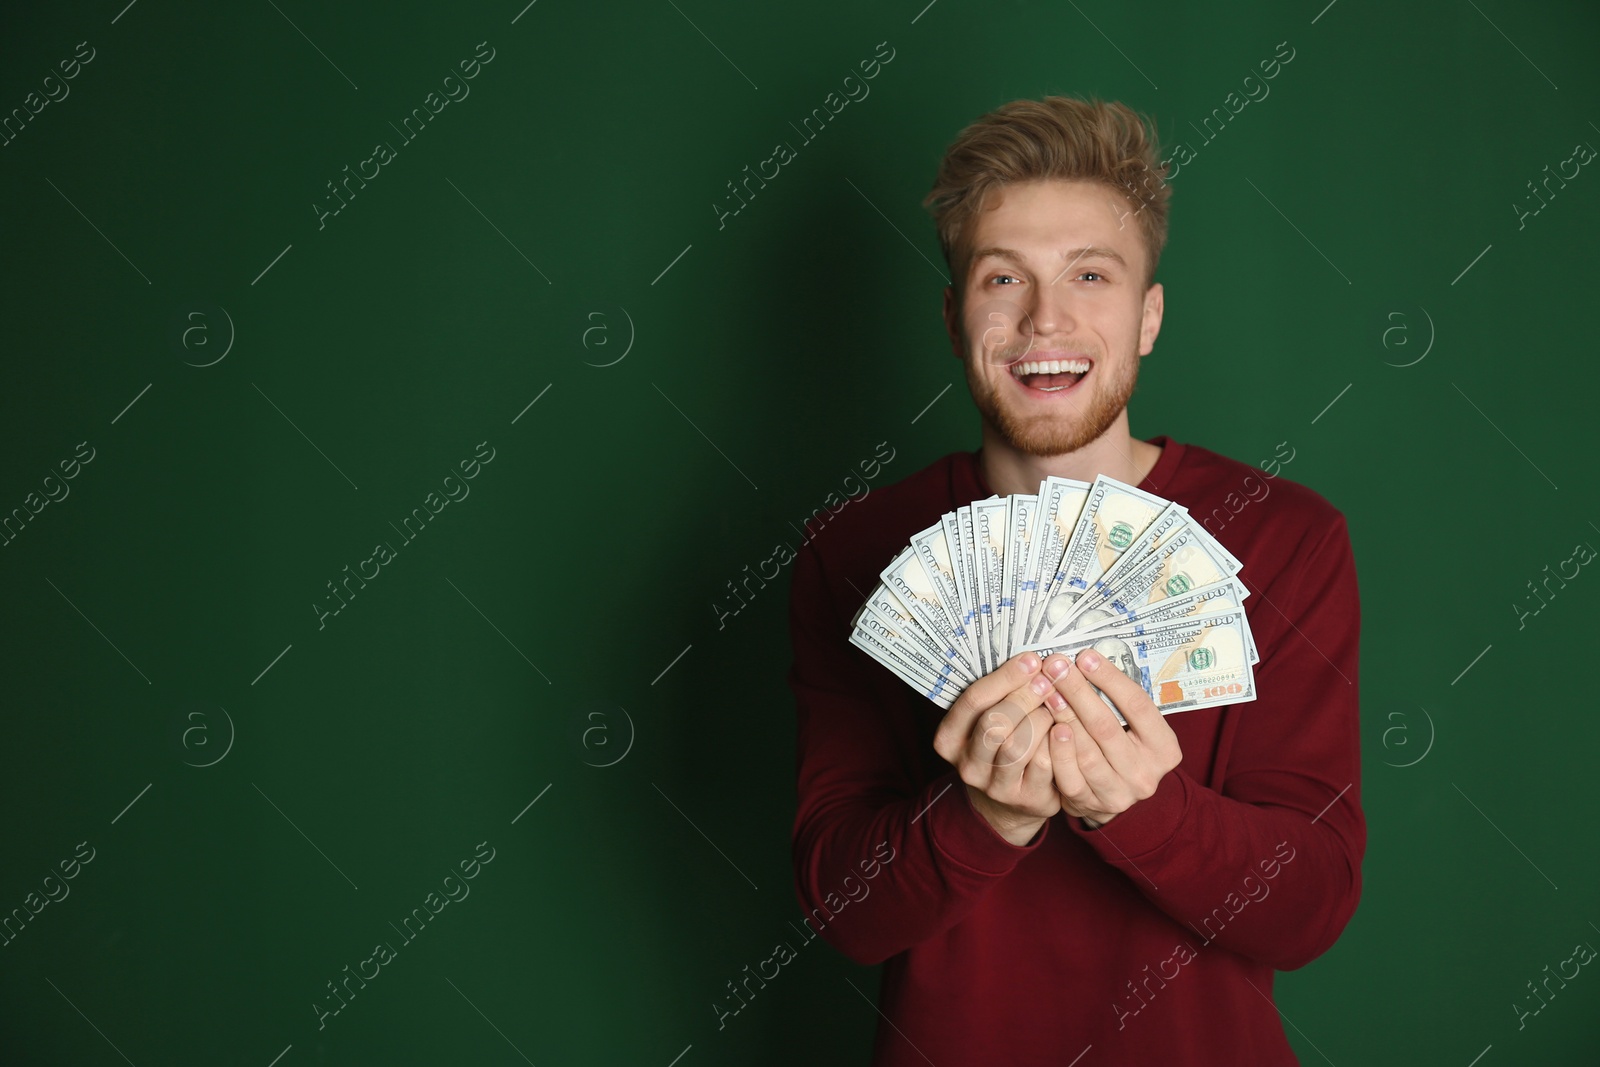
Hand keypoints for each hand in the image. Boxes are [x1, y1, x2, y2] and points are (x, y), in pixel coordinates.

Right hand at [932, 652, 1072, 844]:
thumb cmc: (1001, 744)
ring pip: (1019, 745)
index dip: (1005, 677)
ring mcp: (996, 787)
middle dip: (1024, 696)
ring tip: (1053, 705)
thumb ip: (997, 694)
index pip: (973, 700)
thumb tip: (1030, 658)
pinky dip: (1058, 740)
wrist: (1011, 800)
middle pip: (995, 723)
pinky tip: (1065, 726)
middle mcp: (967, 766)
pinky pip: (1046, 764)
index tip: (1031, 659)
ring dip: (1041, 718)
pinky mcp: (1026, 799)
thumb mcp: (985, 720)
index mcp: (949, 740)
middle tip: (1047, 679)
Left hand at [1044, 648, 1181, 827]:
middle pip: (1106, 726)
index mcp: (1164, 748)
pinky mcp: (1091, 804)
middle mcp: (1145, 773)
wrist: (1114, 796)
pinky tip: (1043, 725)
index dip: (1109, 679)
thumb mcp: (1135, 728)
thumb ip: (1118, 701)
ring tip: (1046, 690)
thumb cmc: (1123, 748)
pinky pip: (1067, 774)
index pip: (1137, 706)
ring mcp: (1119, 792)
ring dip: (1062, 716)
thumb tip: (1087, 660)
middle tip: (1055, 666)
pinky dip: (1054, 749)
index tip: (1085, 656)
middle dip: (1077, 692)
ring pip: (1085, 751)